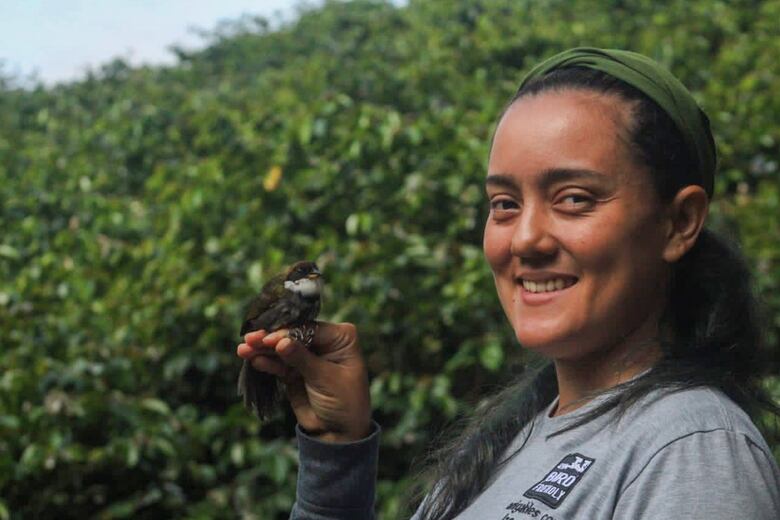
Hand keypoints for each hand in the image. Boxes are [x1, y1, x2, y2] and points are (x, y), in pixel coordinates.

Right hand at [236, 322, 370, 442]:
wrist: (339, 433)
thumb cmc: (344, 402)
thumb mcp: (325, 378)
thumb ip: (301, 359)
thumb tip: (280, 342)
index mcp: (341, 337)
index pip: (310, 329)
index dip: (288, 333)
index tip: (268, 339)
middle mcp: (325, 342)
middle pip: (293, 335)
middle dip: (271, 339)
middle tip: (249, 339)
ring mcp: (308, 356)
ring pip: (282, 348)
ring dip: (263, 349)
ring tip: (243, 350)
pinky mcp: (294, 370)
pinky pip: (278, 363)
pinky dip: (267, 362)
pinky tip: (254, 360)